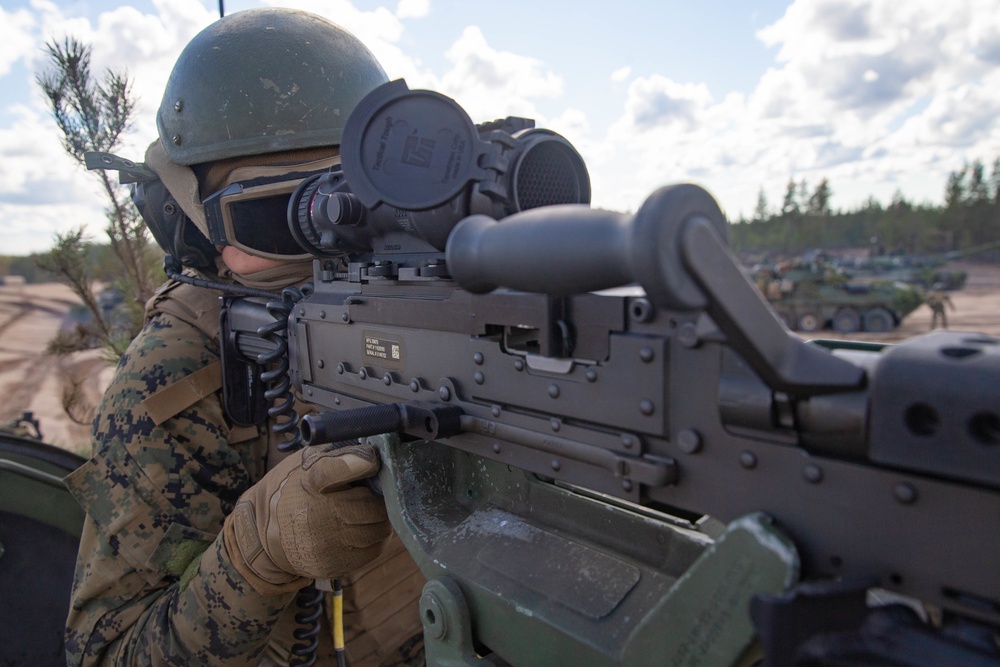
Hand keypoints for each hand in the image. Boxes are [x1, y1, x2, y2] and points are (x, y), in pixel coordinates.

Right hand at [223, 443, 390, 594]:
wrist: (266, 535)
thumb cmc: (295, 491)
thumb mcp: (307, 463)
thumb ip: (340, 454)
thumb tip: (375, 454)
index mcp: (309, 481)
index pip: (335, 470)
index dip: (359, 462)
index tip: (373, 460)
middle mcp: (316, 515)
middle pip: (373, 506)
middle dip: (378, 498)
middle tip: (371, 493)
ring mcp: (326, 543)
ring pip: (380, 529)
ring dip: (379, 519)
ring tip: (364, 510)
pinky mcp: (335, 565)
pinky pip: (375, 549)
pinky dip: (374, 538)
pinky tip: (358, 528)